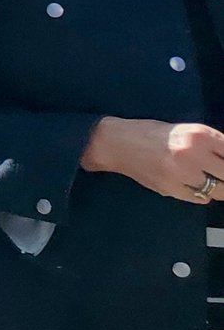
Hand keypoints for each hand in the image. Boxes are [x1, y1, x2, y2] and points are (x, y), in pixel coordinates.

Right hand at [83, 118, 223, 202]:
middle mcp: (192, 153)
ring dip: (218, 187)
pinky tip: (192, 185)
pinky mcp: (171, 188)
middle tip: (218, 173)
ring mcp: (181, 173)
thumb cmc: (149, 133)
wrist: (116, 143)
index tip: (222, 163)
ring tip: (207, 179)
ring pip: (218, 190)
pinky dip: (201, 194)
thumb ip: (211, 144)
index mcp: (199, 134)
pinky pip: (200, 198)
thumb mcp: (185, 131)